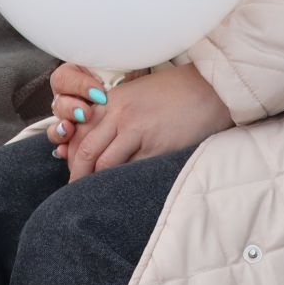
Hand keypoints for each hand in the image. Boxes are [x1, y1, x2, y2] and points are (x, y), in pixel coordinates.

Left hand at [55, 64, 231, 181]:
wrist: (211, 88)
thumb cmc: (177, 91)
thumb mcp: (139, 92)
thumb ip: (116, 113)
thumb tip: (97, 141)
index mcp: (113, 100)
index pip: (79, 131)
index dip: (71, 154)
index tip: (73, 167)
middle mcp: (120, 114)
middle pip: (85, 151)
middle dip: (77, 174)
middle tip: (75, 190)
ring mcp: (138, 131)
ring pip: (104, 165)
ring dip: (96, 183)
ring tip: (94, 196)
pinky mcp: (156, 147)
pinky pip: (130, 171)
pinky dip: (122, 183)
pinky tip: (121, 191)